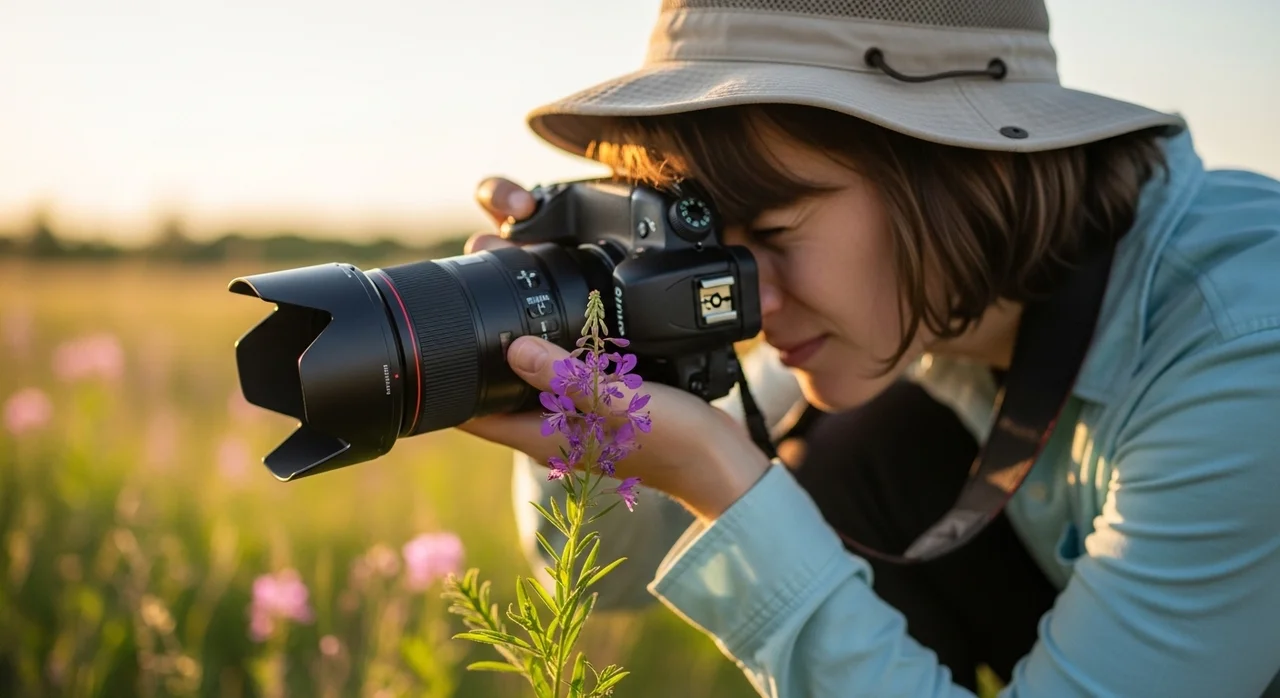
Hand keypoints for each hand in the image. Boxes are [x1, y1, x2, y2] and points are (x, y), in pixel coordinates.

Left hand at [458, 177, 772, 519]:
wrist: (720, 462)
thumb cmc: (673, 441)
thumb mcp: (618, 402)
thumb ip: (567, 376)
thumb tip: (515, 348)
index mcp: (545, 436)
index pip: (474, 414)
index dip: (447, 383)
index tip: (435, 339)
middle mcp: (553, 430)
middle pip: (498, 391)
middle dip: (482, 353)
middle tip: (474, 300)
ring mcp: (577, 421)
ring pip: (530, 381)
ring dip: (518, 348)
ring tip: (509, 301)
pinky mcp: (602, 409)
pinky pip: (564, 377)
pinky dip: (556, 351)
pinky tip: (567, 321)